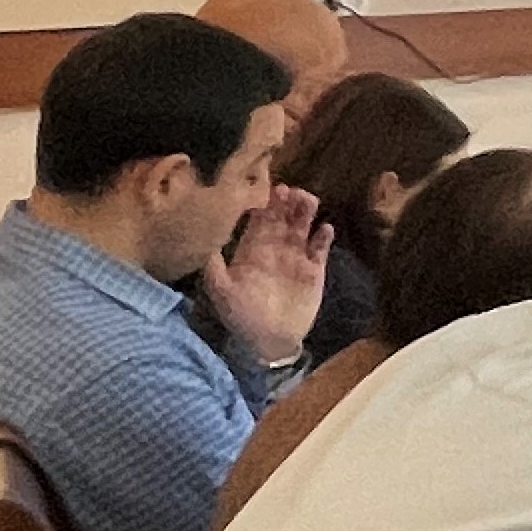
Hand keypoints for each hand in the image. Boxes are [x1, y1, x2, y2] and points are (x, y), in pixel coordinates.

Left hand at [203, 185, 332, 363]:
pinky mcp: (314, 271)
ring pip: (302, 227)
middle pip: (282, 218)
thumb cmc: (241, 316)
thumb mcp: (221, 292)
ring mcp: (296, 258)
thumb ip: (214, 266)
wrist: (268, 341)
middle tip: (290, 189)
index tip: (267, 190)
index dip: (263, 204)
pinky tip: (325, 228)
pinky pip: (320, 249)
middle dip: (286, 202)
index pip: (259, 220)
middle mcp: (275, 249)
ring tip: (308, 199)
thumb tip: (206, 240)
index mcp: (252, 251)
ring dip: (305, 212)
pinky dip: (323, 238)